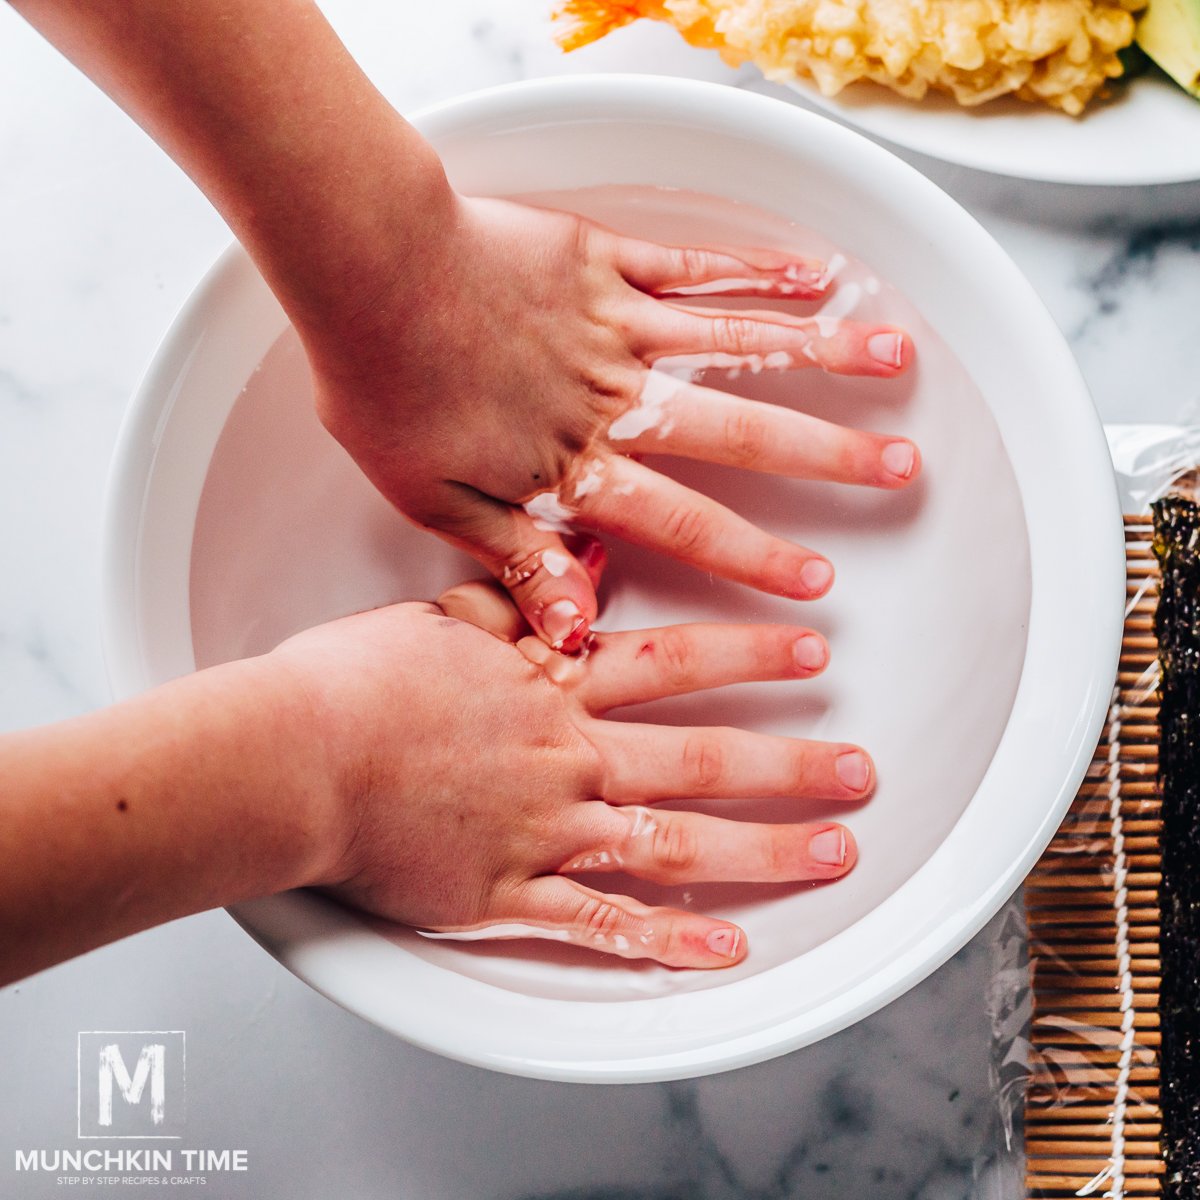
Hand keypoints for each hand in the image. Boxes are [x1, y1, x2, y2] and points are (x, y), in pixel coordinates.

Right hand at [278, 567, 870, 968]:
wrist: (293, 756)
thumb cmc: (353, 684)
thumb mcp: (440, 617)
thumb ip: (516, 598)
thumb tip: (572, 568)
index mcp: (550, 686)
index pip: (673, 664)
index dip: (748, 653)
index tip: (809, 648)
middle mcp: (567, 755)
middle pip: (701, 758)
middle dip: (790, 763)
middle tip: (859, 770)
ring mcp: (544, 829)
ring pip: (677, 842)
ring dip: (763, 848)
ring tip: (834, 851)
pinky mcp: (508, 895)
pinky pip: (601, 924)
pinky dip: (666, 941)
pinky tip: (727, 947)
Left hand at [309, 193, 918, 652]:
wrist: (360, 267)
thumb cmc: (382, 384)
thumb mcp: (432, 502)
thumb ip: (516, 560)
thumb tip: (581, 625)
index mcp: (573, 464)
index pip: (682, 520)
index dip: (752, 556)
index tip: (815, 584)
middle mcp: (614, 397)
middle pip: (739, 430)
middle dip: (827, 456)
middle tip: (900, 470)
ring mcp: (617, 324)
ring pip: (737, 342)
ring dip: (822, 354)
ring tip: (897, 359)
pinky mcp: (605, 261)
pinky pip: (695, 268)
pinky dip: (758, 272)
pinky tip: (816, 275)